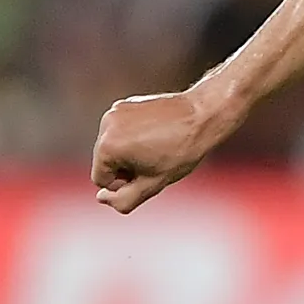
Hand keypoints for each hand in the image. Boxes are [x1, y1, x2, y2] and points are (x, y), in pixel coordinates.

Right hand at [91, 89, 223, 212]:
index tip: (148, 173)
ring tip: (156, 147)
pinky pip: (120, 130)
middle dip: (125, 167)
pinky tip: (156, 135)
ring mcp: (115, 112)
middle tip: (154, 162)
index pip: (101, 180)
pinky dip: (132, 136)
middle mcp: (106, 126)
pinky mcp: (124, 104)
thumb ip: (124, 200)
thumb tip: (101, 198)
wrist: (202, 116)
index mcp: (107, 147)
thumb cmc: (181, 151)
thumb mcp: (153, 185)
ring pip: (113, 146)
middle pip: (105, 161)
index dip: (125, 184)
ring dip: (128, 152)